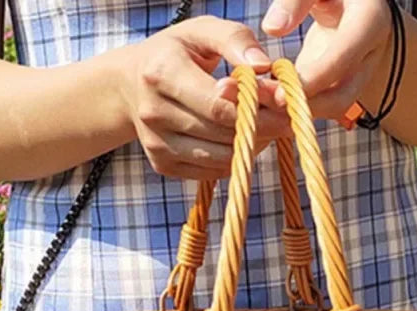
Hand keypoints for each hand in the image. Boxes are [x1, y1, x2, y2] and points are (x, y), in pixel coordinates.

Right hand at [118, 16, 291, 179]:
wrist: (130, 85)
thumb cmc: (176, 53)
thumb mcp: (202, 32)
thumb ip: (235, 41)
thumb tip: (263, 67)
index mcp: (161, 73)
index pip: (218, 105)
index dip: (257, 109)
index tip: (286, 104)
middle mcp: (153, 113)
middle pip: (221, 134)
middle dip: (261, 128)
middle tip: (284, 118)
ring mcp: (156, 144)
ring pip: (220, 158)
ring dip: (251, 147)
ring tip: (264, 127)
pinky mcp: (162, 165)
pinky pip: (212, 172)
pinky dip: (234, 160)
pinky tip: (242, 141)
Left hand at [262, 0, 394, 120]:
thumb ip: (295, 0)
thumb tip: (272, 29)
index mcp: (370, 21)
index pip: (344, 58)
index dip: (314, 79)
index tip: (280, 92)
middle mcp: (368, 55)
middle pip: (340, 97)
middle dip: (302, 106)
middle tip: (263, 101)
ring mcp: (355, 74)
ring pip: (329, 108)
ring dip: (294, 112)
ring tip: (257, 103)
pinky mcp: (338, 85)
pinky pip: (318, 104)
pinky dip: (292, 107)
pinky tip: (264, 101)